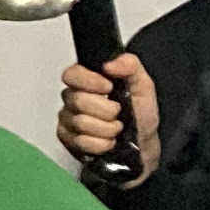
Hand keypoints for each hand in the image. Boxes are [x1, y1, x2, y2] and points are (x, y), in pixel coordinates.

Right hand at [56, 53, 160, 181]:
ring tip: (117, 128)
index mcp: (88, 80)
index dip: (89, 81)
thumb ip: (130, 66)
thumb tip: (109, 65)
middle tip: (118, 113)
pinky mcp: (67, 139)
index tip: (109, 88)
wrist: (141, 144)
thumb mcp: (143, 86)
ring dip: (106, 128)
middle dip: (105, 110)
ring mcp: (67, 119)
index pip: (72, 74)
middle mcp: (73, 97)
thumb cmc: (140, 114)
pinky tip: (109, 142)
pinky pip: (79, 141)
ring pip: (80, 122)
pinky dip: (100, 143)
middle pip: (77, 100)